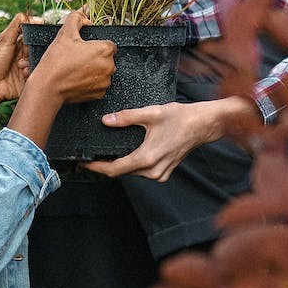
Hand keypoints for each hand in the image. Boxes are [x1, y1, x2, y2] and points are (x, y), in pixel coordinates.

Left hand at [0, 14, 31, 105]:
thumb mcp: (4, 39)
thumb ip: (16, 25)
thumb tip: (31, 15)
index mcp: (19, 43)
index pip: (35, 36)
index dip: (38, 36)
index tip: (37, 36)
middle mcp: (25, 54)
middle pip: (40, 48)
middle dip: (34, 50)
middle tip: (25, 52)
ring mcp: (28, 66)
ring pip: (40, 61)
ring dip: (32, 62)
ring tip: (20, 65)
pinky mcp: (29, 78)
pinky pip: (37, 74)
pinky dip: (31, 72)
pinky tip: (22, 73)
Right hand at [28, 10, 114, 104]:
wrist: (48, 87)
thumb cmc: (57, 60)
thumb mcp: (64, 33)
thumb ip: (76, 18)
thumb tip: (82, 13)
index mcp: (105, 50)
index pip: (108, 44)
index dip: (95, 44)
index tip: (83, 48)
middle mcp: (110, 66)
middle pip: (106, 58)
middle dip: (95, 57)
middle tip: (77, 58)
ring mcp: (105, 82)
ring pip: (103, 71)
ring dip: (94, 69)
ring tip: (76, 69)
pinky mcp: (100, 95)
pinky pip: (98, 84)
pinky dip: (90, 82)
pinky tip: (77, 79)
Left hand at [82, 95, 257, 181]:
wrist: (203, 124)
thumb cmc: (180, 118)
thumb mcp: (150, 113)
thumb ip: (126, 117)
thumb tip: (106, 121)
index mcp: (147, 158)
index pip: (114, 169)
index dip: (96, 168)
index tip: (83, 163)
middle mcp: (153, 170)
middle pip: (121, 172)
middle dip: (106, 165)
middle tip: (90, 157)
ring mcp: (160, 174)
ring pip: (132, 173)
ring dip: (120, 165)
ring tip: (105, 154)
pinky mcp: (164, 172)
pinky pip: (142, 172)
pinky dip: (133, 165)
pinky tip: (127, 154)